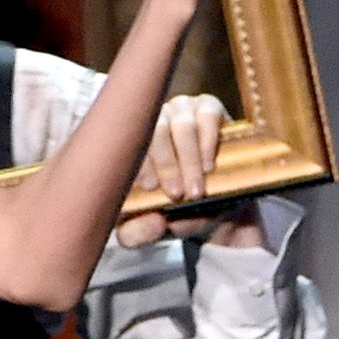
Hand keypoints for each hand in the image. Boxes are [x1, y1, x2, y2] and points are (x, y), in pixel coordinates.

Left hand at [115, 93, 266, 247]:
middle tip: (176, 194)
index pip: (123, 141)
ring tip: (196, 189)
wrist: (216, 208)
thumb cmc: (174, 211)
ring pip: (181, 124)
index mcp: (124, 141)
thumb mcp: (153, 228)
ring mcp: (177, 109)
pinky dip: (208, 142)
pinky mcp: (207, 106)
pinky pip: (207, 114)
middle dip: (166, 165)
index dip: (137, 163)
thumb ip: (139, 232)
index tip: (150, 188)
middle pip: (153, 129)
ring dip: (189, 159)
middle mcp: (147, 119)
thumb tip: (140, 228)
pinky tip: (210, 166)